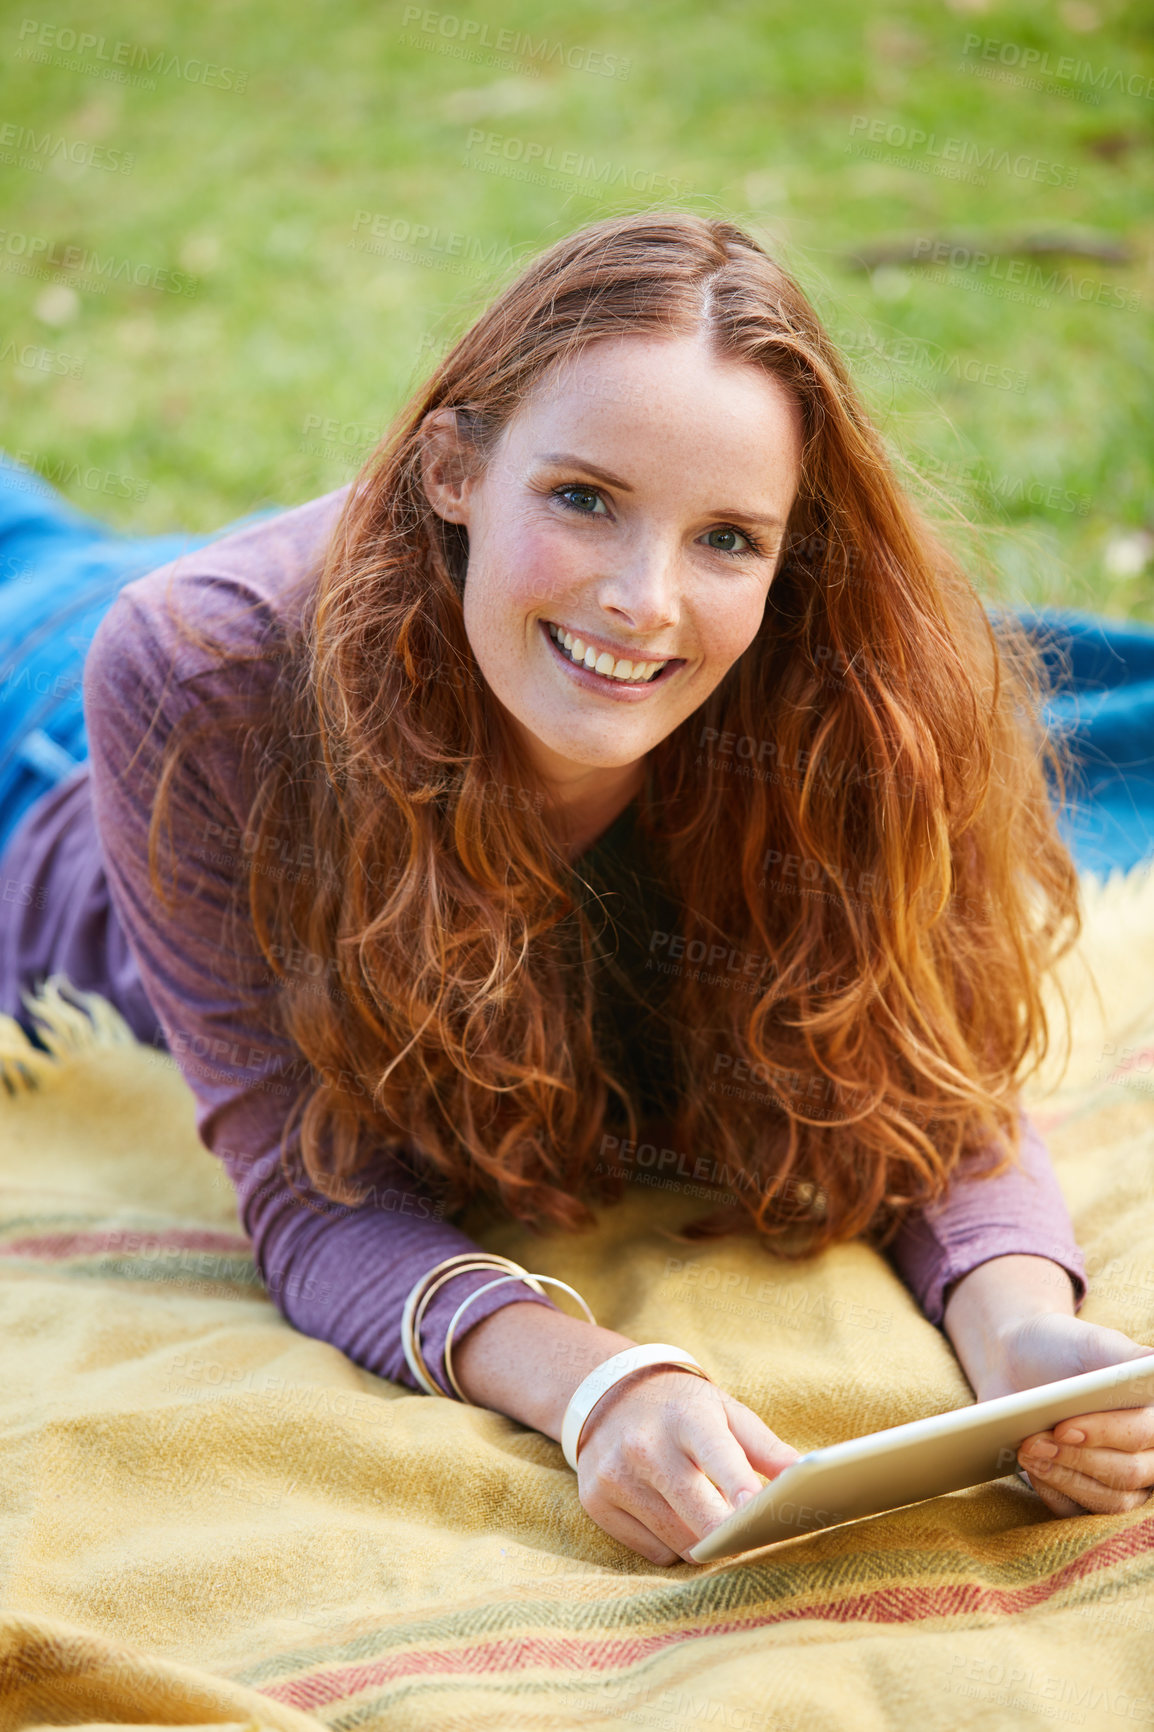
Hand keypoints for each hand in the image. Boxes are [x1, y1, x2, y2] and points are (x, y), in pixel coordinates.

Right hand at [574, 1366, 800, 1564]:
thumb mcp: (726, 1412)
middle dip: (731, 1536)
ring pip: (678, 1543)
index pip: (716, 1453)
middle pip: (699, 1515)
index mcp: (686, 1415)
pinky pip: (652, 1551)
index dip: (737, 1484)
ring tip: (708, 1517)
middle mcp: (645, 1445)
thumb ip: (768, 1449)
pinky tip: (670, 1515)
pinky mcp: (596, 1502)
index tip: (758, 1509)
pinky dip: (671, 1544)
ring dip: (702, 1542)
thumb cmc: (682, 1408)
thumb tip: (806, 1483)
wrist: (610, 1394)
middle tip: (751, 1539)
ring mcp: (615, 1475)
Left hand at [983, 1311, 1153, 1517]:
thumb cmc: (1059, 1348)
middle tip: (1033, 1442)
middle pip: (1127, 1474)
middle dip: (1077, 1459)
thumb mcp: (1088, 1343)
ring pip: (1107, 1500)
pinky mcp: (1083, 1495)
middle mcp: (1144, 1451)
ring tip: (1026, 1452)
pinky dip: (1053, 1493)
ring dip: (1064, 1477)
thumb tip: (1153, 1362)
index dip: (1105, 1434)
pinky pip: (1077, 1513)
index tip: (1064, 1428)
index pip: (1143, 1435)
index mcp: (1151, 1412)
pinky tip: (1030, 1469)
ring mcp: (1116, 1478)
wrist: (1015, 1362)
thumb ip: (1123, 1355)